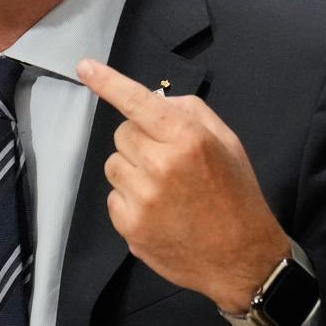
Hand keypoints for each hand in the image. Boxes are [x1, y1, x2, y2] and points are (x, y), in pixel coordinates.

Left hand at [76, 59, 288, 313]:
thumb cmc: (236, 195)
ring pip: (113, 164)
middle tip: (167, 161)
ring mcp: (142, 197)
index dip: (108, 83)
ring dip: (132, 171)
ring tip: (164, 190)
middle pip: (122, 133)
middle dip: (139, 141)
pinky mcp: (129, 225)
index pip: (138, 102)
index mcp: (188, 138)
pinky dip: (130, 201)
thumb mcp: (227, 144)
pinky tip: (158, 212)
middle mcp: (161, 164)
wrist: (241, 258)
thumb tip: (151, 100)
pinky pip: (113, 197)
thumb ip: (190, 114)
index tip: (84, 67)